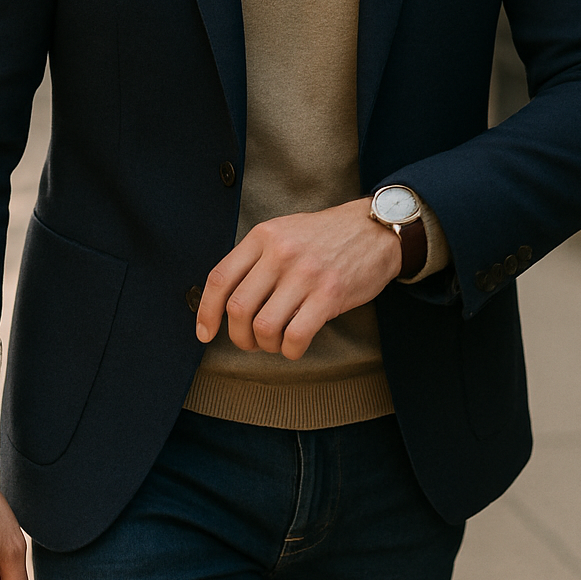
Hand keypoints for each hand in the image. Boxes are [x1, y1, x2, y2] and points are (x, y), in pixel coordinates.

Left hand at [196, 197, 401, 359]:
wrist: (375, 229)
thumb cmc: (325, 236)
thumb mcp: (284, 231)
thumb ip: (255, 258)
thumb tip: (224, 299)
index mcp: (263, 236)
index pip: (220, 279)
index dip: (206, 312)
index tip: (205, 334)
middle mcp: (280, 253)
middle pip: (238, 308)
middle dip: (238, 337)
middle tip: (249, 342)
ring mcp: (305, 274)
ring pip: (264, 327)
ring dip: (265, 346)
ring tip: (275, 342)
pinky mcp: (329, 295)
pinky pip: (295, 336)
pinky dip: (290, 350)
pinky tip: (295, 345)